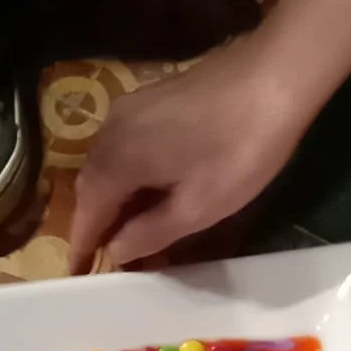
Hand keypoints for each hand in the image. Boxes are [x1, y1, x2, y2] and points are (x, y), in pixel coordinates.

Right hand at [69, 33, 306, 268]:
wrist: (273, 76)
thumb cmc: (238, 150)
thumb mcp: (197, 208)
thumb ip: (149, 233)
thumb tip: (116, 250)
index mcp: (114, 162)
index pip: (86, 214)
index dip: (82, 247)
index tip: (77, 274)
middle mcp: (109, 131)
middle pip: (91, 187)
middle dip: (96, 224)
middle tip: (106, 258)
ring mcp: (128, 109)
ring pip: (107, 164)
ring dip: (113, 199)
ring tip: (128, 231)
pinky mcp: (149, 99)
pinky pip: (124, 146)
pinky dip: (127, 175)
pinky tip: (147, 190)